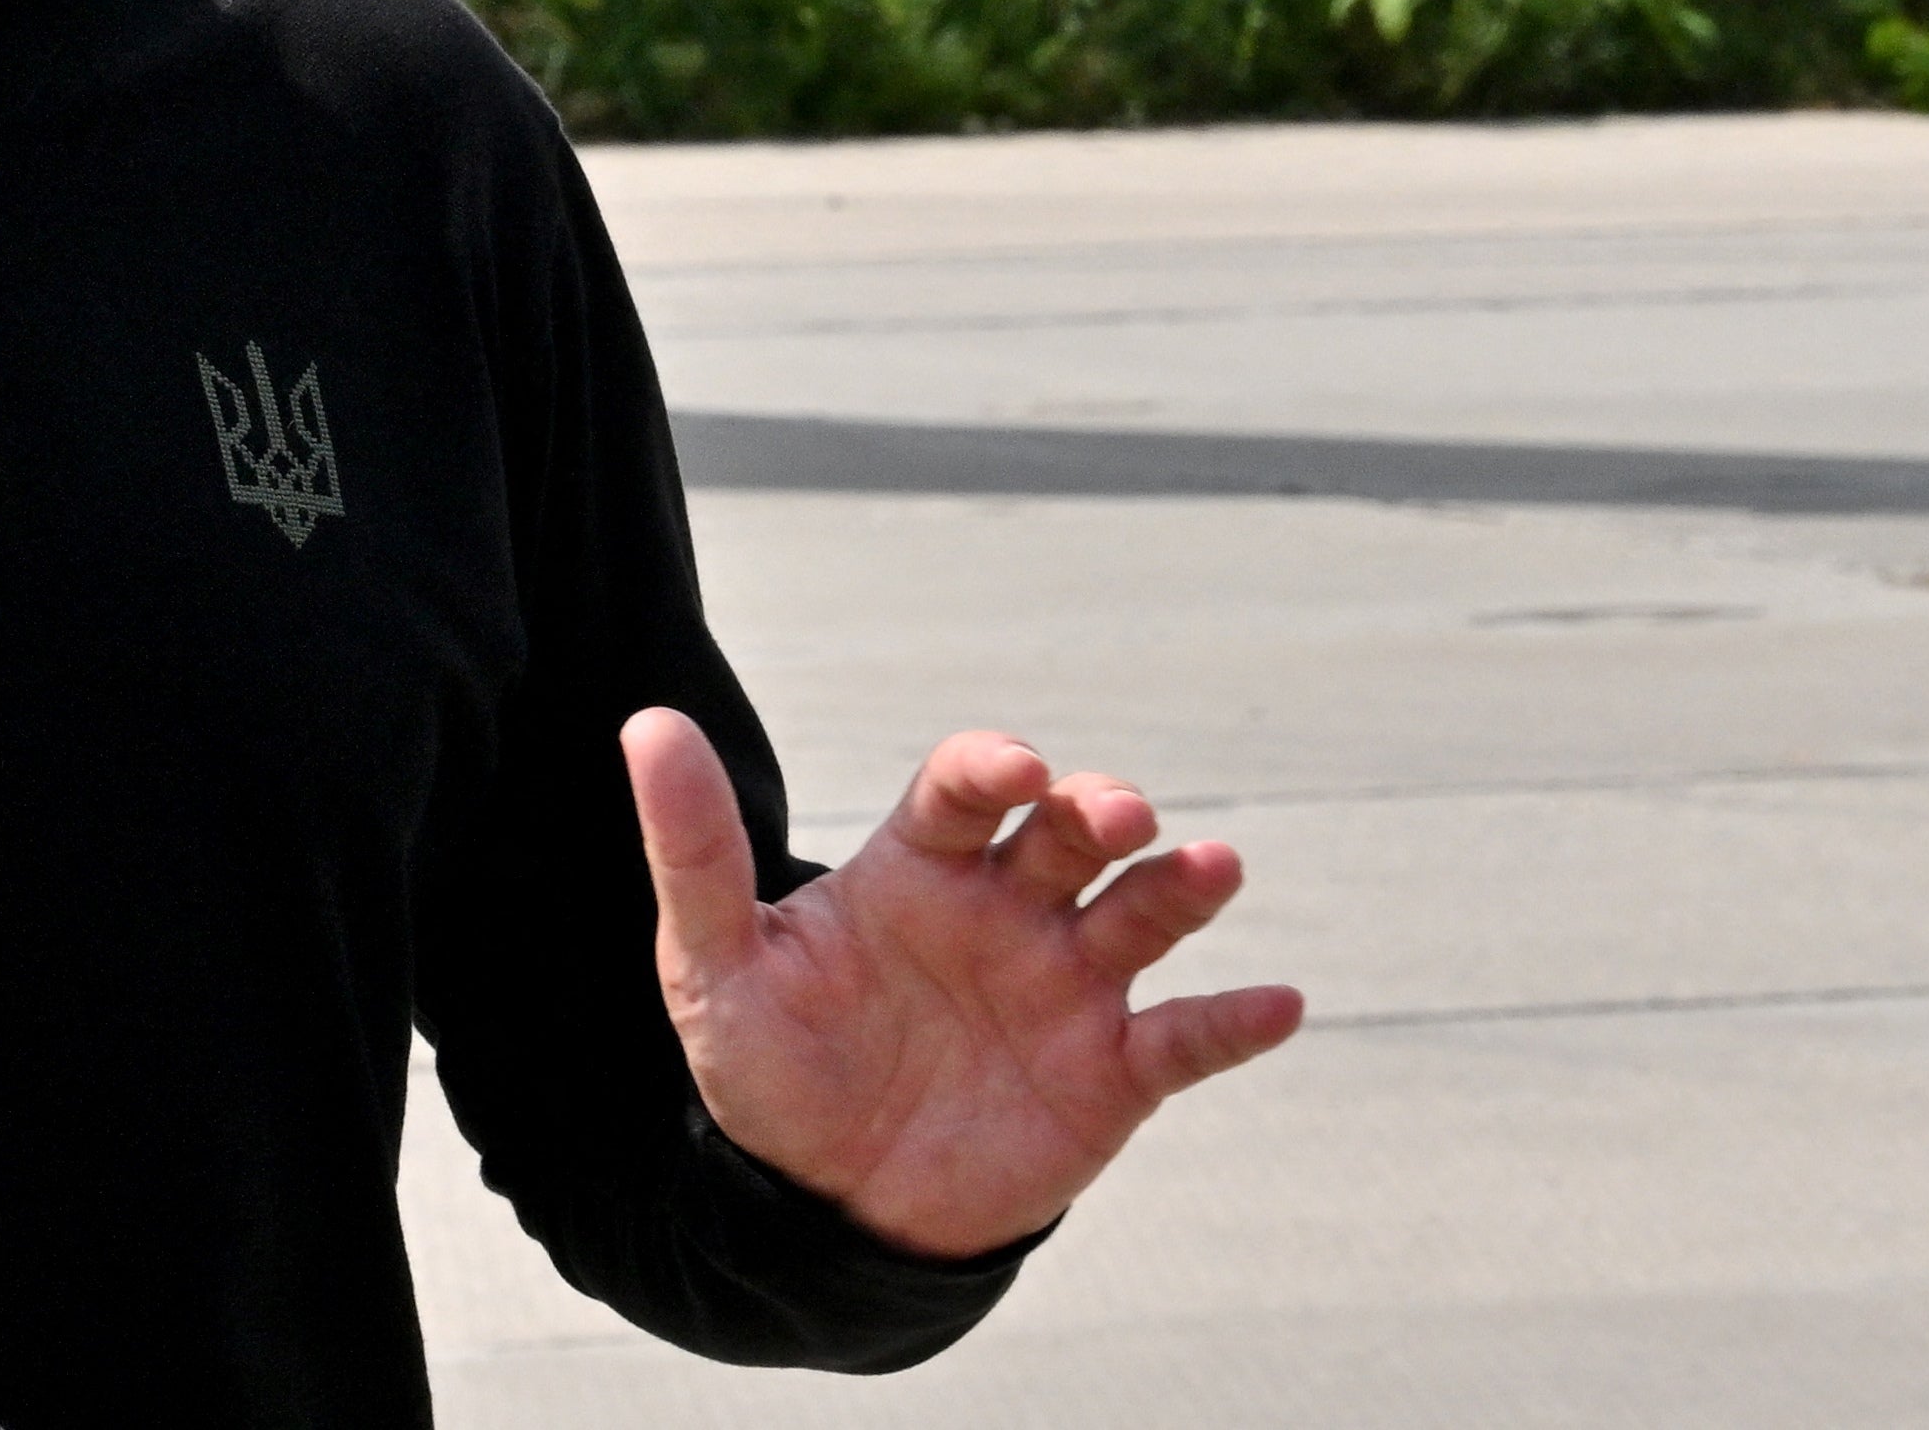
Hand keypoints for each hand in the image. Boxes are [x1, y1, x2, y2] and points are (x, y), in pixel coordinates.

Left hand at [623, 711, 1300, 1260]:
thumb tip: (647, 726)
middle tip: (1115, 814)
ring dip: (1182, 888)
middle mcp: (1004, 910)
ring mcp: (1065, 987)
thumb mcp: (716, 961)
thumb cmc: (772, 1066)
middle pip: (1068, 835)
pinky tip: (1280, 1003)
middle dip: (1099, 813)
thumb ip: (693, 850)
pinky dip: (1235, 1022)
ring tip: (1214, 870)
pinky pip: (1185, 1041)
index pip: (965, 790)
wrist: (825, 1204)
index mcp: (917, 869)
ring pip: (1141, 915)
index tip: (1014, 768)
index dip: (995, 769)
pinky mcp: (1109, 1074)